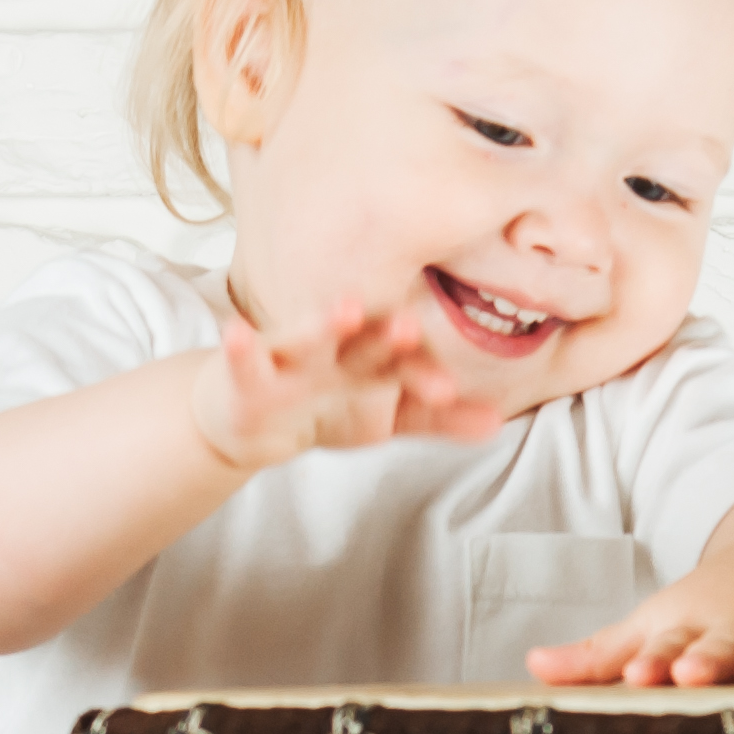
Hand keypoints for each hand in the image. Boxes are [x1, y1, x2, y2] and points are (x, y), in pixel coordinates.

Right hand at [191, 296, 502, 472]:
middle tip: (410, 327)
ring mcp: (290, 357)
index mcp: (371, 360)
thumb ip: (437, 419)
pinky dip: (238, 346)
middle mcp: (336, 351)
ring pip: (309, 340)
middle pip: (364, 345)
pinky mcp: (245, 371)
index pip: (403, 367)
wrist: (251, 415)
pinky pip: (241, 358)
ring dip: (325, 325)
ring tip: (348, 309)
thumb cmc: (328, 404)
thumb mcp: (384, 418)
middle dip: (385, 339)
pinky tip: (235, 332)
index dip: (422, 375)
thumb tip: (498, 424)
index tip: (448, 387)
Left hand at [529, 585, 733, 689]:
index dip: (651, 660)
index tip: (635, 676)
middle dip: (708, 657)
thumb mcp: (656, 625)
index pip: (665, 647)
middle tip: (690, 671)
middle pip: (722, 642)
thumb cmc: (711, 607)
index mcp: (691, 629)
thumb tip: (532, 669)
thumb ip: (600, 655)